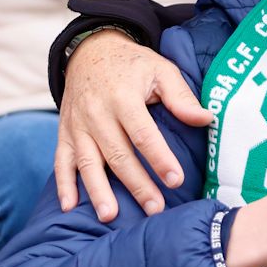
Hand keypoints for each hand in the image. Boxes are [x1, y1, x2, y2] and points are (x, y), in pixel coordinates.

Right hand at [54, 28, 210, 220]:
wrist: (91, 51)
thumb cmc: (133, 65)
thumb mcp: (161, 70)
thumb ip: (181, 97)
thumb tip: (206, 119)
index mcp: (123, 97)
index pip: (143, 133)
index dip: (159, 158)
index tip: (176, 180)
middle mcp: (96, 113)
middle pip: (117, 154)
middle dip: (136, 184)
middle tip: (155, 209)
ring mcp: (77, 125)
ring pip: (87, 162)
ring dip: (98, 191)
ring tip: (110, 216)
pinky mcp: (65, 133)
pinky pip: (61, 161)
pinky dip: (63, 184)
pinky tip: (70, 206)